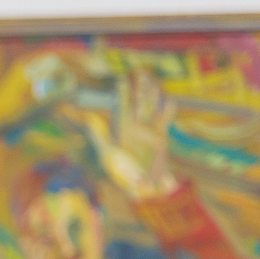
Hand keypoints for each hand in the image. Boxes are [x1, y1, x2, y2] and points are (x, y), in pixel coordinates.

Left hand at [77, 69, 178, 200]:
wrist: (138, 186)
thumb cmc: (120, 171)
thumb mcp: (107, 154)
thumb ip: (99, 137)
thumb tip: (90, 121)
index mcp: (122, 129)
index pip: (123, 106)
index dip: (123, 93)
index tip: (122, 79)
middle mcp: (135, 127)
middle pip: (139, 103)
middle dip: (140, 88)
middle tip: (142, 72)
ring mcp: (148, 132)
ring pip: (151, 109)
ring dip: (153, 96)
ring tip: (154, 82)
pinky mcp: (160, 139)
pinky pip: (164, 123)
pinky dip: (167, 113)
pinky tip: (170, 103)